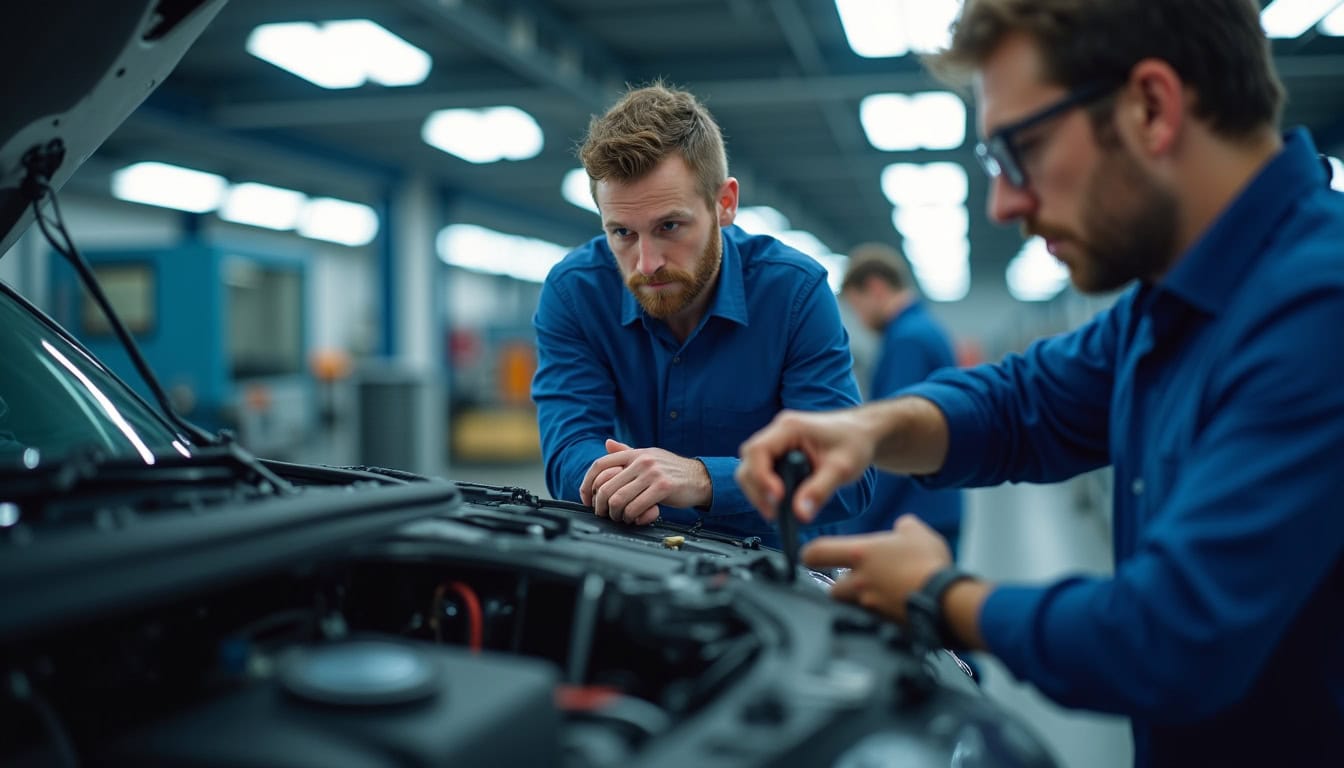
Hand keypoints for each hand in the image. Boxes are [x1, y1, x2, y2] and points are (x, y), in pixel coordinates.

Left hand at [580, 439, 711, 524]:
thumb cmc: (672, 471)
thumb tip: (607, 444)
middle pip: (606, 486)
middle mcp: (642, 461)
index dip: (587, 483)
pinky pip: (636, 507)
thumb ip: (627, 452)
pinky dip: (630, 517)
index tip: (587, 498)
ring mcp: (652, 473)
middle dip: (601, 505)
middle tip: (604, 514)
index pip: (600, 465)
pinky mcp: (663, 488)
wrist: (700, 478)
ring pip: (618, 499)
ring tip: (620, 517)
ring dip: (615, 514)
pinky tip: (634, 518)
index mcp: (635, 453)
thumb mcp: (649, 456)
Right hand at [736, 408, 874, 522]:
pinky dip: (766, 489)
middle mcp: (778, 432)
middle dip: (757, 490)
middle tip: (773, 513)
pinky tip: (781, 502)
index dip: (761, 477)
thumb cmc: (854, 442)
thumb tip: (800, 514)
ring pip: (751, 469)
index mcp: (789, 427)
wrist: (863, 433)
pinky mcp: (779, 453)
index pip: (758, 450)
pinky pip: (762, 472)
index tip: (776, 498)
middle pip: (749, 462)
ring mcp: (777, 442)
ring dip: (760, 492)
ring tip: (777, 511)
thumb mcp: (841, 469)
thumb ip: (819, 491)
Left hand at [802, 514, 951, 622]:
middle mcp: (858, 582)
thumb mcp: (917, 532)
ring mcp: (869, 606)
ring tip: (880, 594)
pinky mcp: (881, 624)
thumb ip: (903, 526)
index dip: (808, 554)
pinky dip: (878, 614)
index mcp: (860, 554)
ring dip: (858, 600)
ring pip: (850, 605)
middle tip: (858, 579)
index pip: (816, 553)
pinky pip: (871, 619)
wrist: (949, 601)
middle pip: (832, 587)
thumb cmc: (931, 565)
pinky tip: (895, 607)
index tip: (810, 555)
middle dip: (841, 584)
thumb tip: (901, 527)